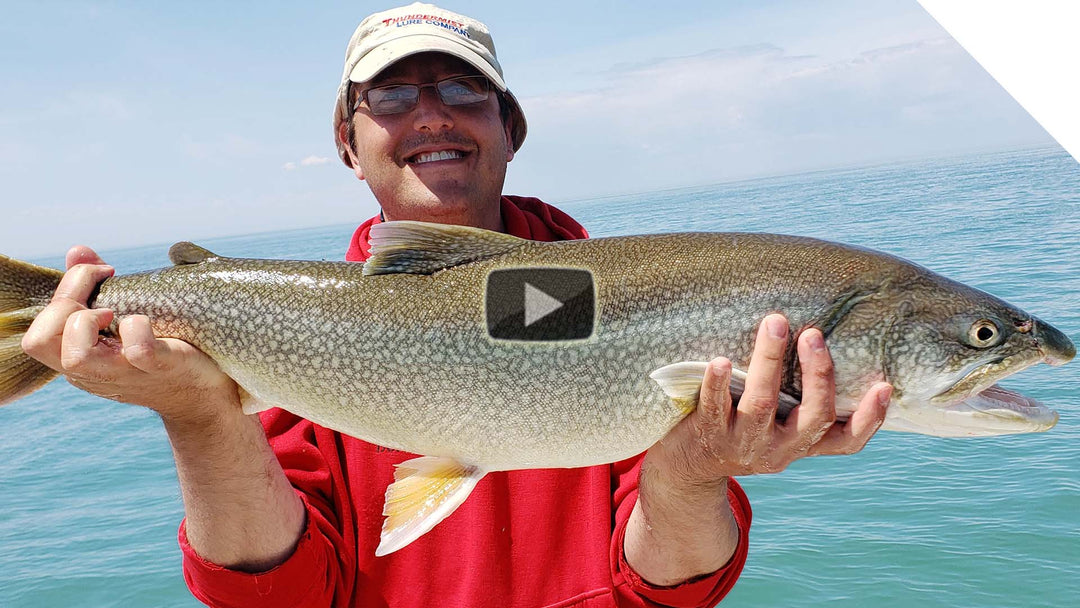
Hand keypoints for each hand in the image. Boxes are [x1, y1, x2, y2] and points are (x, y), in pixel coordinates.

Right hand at [21, 246, 239, 424]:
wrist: (203, 393)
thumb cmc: (158, 352)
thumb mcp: (120, 323)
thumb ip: (96, 288)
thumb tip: (77, 252)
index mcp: (79, 361)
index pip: (38, 333)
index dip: (60, 293)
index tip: (99, 275)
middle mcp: (94, 373)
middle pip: (40, 343)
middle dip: (66, 301)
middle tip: (107, 288)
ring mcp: (126, 374)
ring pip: (76, 357)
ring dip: (89, 321)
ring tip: (116, 312)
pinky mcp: (161, 368)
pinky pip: (139, 351)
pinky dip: (137, 328)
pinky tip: (146, 321)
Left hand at [647, 313, 890, 483]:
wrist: (687, 468)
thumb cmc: (741, 429)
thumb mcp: (778, 425)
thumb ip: (800, 399)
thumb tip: (827, 339)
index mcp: (802, 445)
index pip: (847, 442)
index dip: (870, 420)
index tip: (885, 386)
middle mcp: (779, 450)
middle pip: (812, 416)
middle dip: (818, 375)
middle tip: (813, 333)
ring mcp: (743, 444)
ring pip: (762, 405)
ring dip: (770, 362)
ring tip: (775, 325)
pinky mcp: (708, 435)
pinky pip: (714, 407)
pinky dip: (717, 384)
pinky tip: (720, 361)